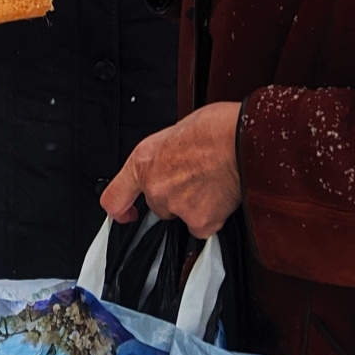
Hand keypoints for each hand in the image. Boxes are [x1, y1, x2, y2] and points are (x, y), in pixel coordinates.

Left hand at [101, 102, 242, 237]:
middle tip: (195, 178)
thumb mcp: (176, 132)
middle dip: (174, 197)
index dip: (119, 211)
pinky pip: (203, 227)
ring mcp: (176, 206)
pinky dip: (212, 216)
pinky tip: (221, 196)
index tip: (127, 214)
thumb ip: (165, 155)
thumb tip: (170, 161)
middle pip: (158, 206)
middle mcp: (155, 186)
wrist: (241, 139)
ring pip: (181, 215)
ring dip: (194, 204)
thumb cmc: (215, 128)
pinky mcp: (199, 221)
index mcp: (144, 161)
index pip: (114, 198)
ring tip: (212, 181)